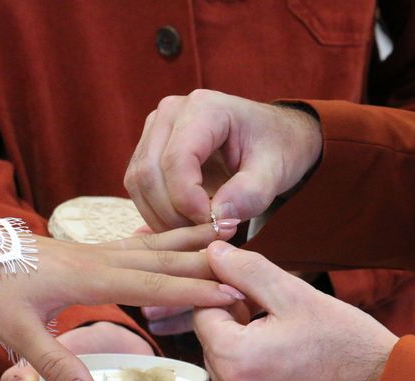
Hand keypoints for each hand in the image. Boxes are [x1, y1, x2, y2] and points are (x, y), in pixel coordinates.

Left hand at [0, 223, 241, 380]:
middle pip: (165, 259)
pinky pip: (144, 242)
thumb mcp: (14, 332)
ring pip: (158, 244)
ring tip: (228, 230)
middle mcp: (103, 258)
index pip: (153, 285)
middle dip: (208, 264)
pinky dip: (172, 238)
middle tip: (247, 265)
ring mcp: (101, 250)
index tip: (229, 293)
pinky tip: (186, 238)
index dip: (193, 291)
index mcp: (90, 277)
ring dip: (194, 241)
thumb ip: (53, 366)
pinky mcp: (97, 251)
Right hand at [124, 89, 321, 230]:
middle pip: (148, 173)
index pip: (176, 161)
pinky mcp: (150, 150)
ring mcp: (155, 130)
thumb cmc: (276, 148)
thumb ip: (249, 194)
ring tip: (196, 233)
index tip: (214, 226)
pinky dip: (157, 212)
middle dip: (172, 214)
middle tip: (204, 236)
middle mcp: (170, 113)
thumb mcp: (274, 171)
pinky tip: (185, 226)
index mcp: (204, 108)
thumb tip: (216, 217)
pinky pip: (140, 187)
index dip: (188, 201)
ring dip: (161, 217)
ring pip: (138, 183)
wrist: (273, 137)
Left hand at [193, 241, 397, 380]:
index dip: (227, 298)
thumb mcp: (295, 295)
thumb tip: (213, 251)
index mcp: (234, 359)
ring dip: (246, 356)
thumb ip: (247, 270)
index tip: (255, 297)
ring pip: (229, 373)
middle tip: (275, 319)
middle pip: (214, 345)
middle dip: (236, 327)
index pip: (202, 314)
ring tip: (287, 347)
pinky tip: (290, 375)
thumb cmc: (346, 344)